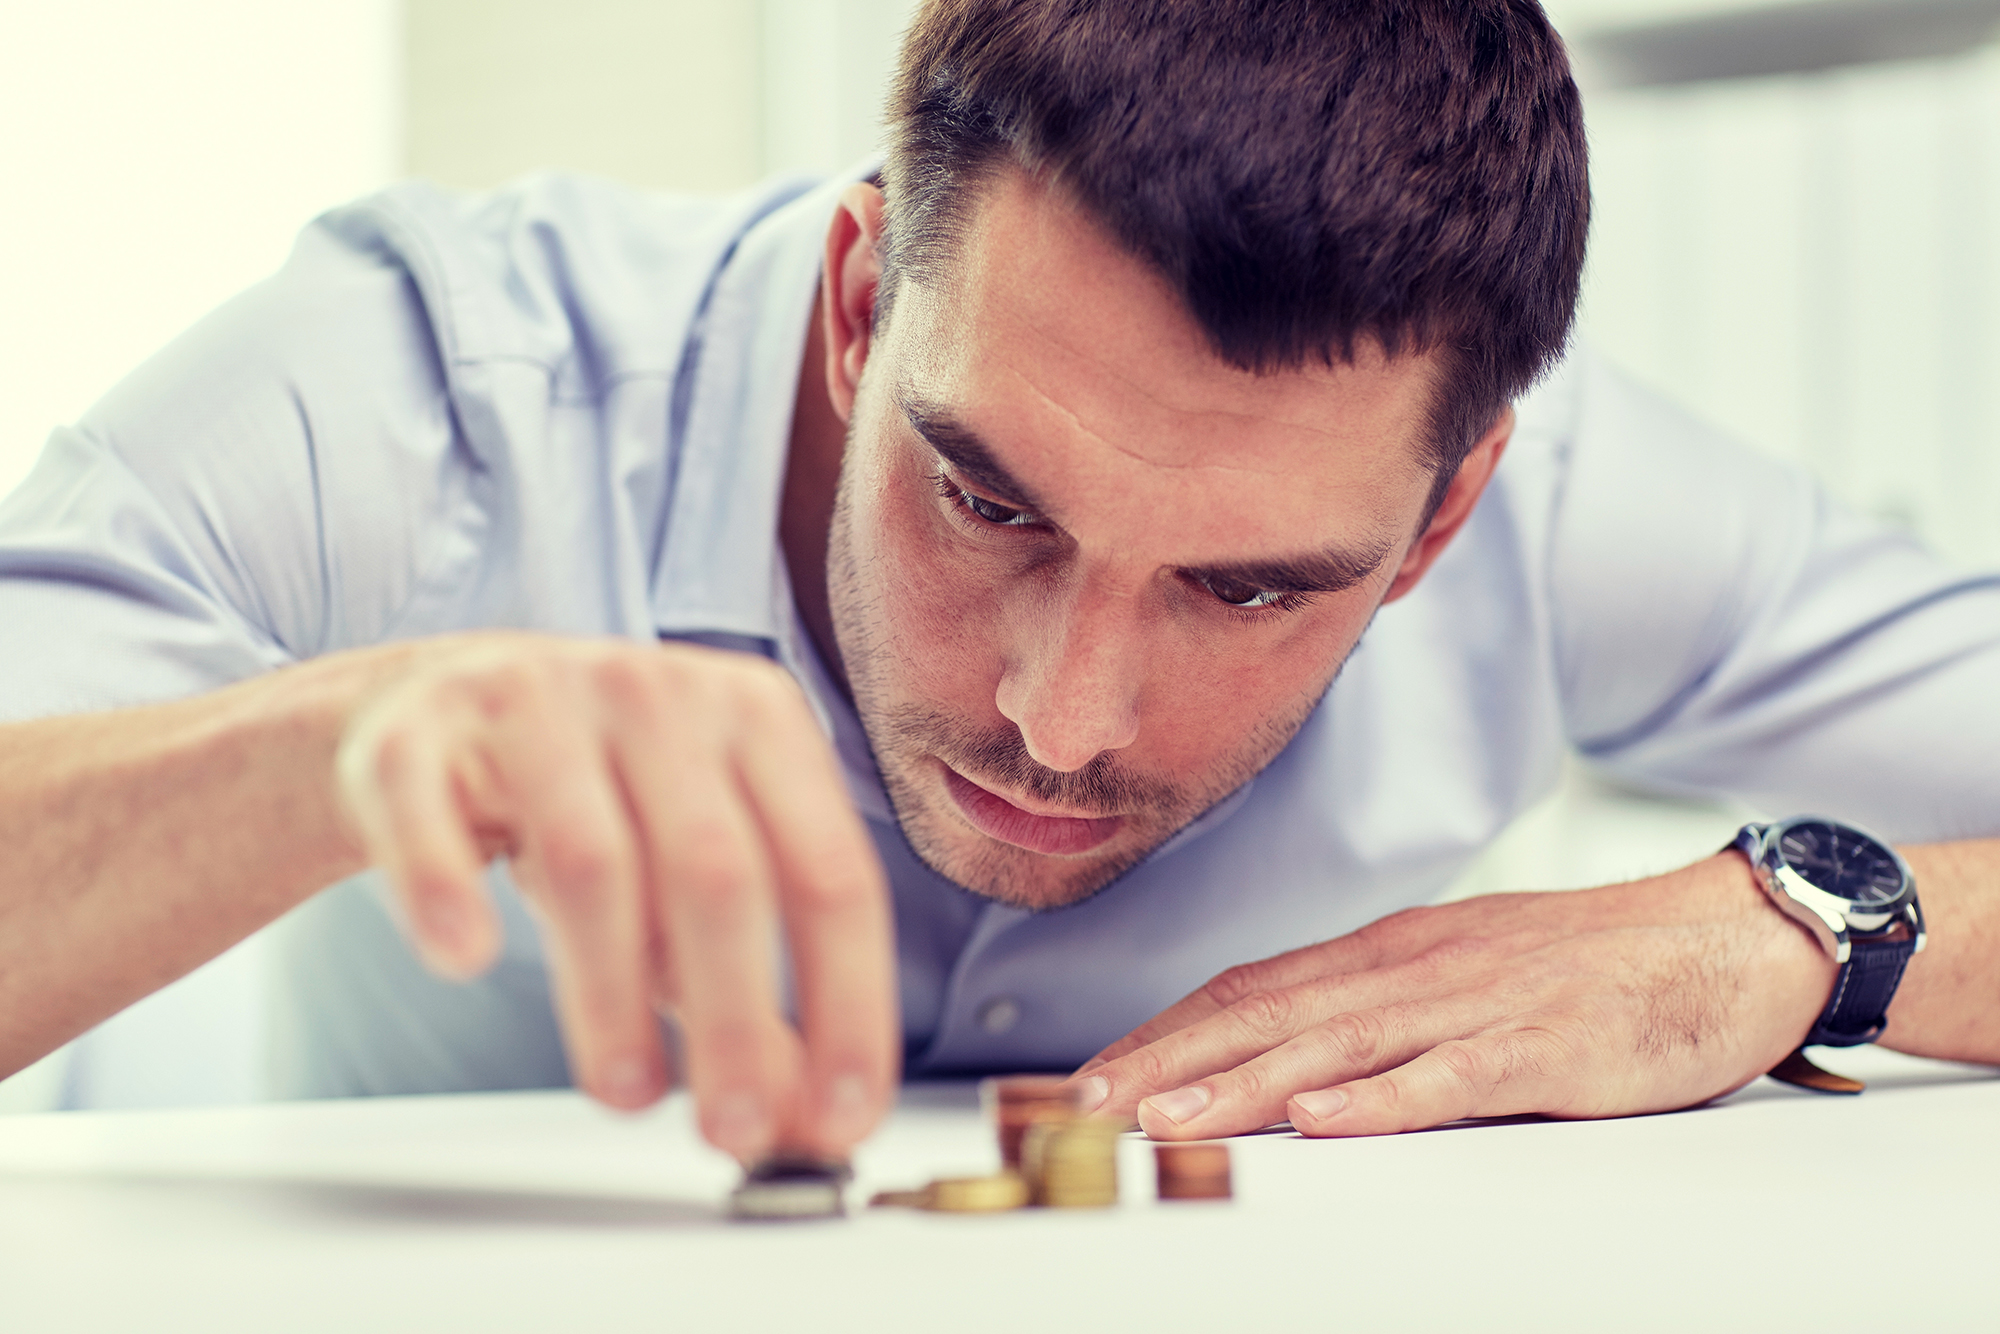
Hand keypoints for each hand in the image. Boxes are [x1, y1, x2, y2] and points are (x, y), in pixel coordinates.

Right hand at [333, 632, 895, 1161]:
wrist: (435, 703)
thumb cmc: (600, 796)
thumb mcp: (693, 866)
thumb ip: (754, 978)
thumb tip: (803, 1112)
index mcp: (758, 717)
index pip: (831, 874)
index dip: (848, 1005)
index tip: (841, 1117)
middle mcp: (658, 693)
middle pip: (717, 873)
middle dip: (735, 1020)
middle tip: (732, 1132)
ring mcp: (536, 699)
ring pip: (591, 861)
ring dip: (611, 996)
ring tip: (625, 1094)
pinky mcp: (420, 730)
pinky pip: (430, 816)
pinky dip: (446, 892)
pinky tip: (467, 960)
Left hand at [1067, 853, 1836, 1138]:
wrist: (1723, 938)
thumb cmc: (1590, 965)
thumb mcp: (1464, 970)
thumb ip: (1380, 1004)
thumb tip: (1289, 1049)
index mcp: (1392, 953)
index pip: (1254, 988)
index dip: (1171, 1031)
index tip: (1103, 1072)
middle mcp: (1415, 968)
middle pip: (1271, 1014)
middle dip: (1173, 1061)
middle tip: (1093, 1103)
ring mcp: (1477, 1003)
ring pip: (1338, 1044)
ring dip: (1245, 1084)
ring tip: (1171, 1120)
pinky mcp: (1544, 1045)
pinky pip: (1451, 1075)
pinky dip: (1381, 1099)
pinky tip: (1323, 1120)